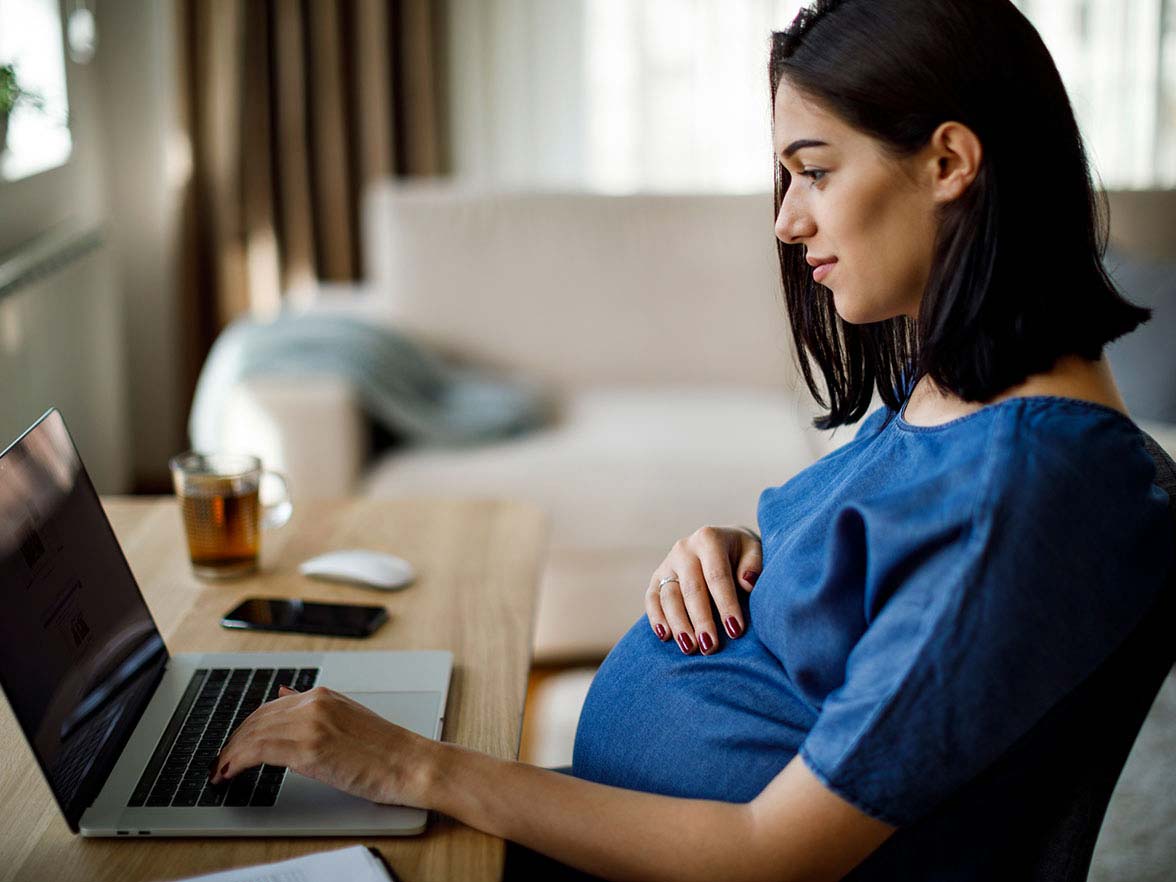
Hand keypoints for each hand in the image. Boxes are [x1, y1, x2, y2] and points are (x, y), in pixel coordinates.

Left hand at [210, 686, 435, 806]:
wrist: (410, 763)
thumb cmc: (386, 749)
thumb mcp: (347, 717)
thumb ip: (313, 707)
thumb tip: (284, 693)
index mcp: (323, 695)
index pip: (270, 707)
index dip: (246, 728)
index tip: (235, 745)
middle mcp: (314, 703)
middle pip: (256, 719)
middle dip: (233, 742)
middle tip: (220, 762)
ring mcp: (311, 725)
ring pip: (252, 735)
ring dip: (229, 755)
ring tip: (221, 772)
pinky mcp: (309, 749)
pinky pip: (258, 751)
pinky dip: (236, 762)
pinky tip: (230, 773)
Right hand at [647, 525, 760, 654]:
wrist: (721, 544)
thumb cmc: (742, 554)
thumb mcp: (753, 551)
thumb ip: (753, 564)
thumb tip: (747, 582)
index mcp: (708, 539)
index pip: (717, 576)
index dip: (726, 604)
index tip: (735, 630)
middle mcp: (684, 549)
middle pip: (692, 589)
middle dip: (701, 620)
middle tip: (710, 647)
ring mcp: (667, 564)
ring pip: (669, 597)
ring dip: (679, 625)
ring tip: (690, 648)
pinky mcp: (656, 578)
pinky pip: (652, 599)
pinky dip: (656, 619)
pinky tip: (665, 637)